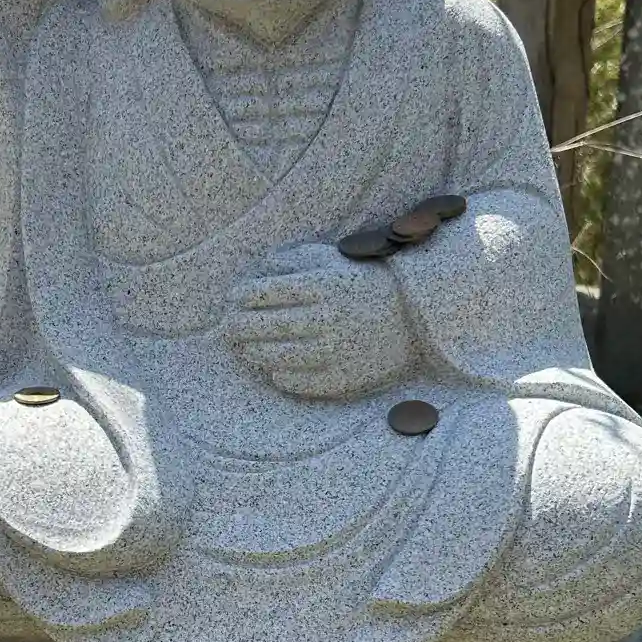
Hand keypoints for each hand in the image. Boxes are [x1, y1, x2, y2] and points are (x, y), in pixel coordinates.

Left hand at [225, 243, 418, 399]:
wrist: (415, 317)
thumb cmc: (365, 284)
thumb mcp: (334, 260)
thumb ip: (295, 259)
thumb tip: (260, 268)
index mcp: (320, 284)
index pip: (260, 293)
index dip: (238, 298)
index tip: (232, 301)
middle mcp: (325, 317)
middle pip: (260, 327)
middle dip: (235, 327)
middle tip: (226, 329)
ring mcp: (334, 350)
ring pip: (275, 357)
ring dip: (252, 353)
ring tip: (245, 350)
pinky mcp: (343, 377)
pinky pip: (299, 382)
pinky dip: (282, 377)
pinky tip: (275, 370)